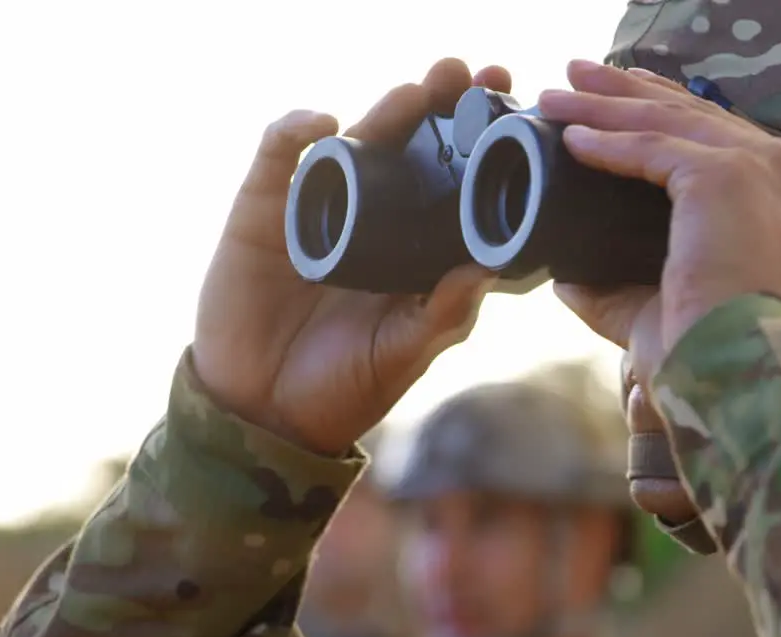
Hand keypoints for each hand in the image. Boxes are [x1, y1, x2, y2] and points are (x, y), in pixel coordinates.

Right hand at [193, 58, 510, 454]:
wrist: (265, 415)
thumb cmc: (346, 385)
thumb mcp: (406, 351)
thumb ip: (443, 312)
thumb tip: (487, 268)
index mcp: (416, 246)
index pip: (455, 178)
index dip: (484, 141)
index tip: (517, 109)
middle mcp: (373, 216)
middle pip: (412, 144)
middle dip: (445, 104)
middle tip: (477, 76)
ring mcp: (318, 208)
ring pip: (356, 141)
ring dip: (388, 110)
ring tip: (420, 92)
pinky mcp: (263, 212)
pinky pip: (279, 158)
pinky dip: (297, 132)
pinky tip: (323, 123)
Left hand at [542, 60, 780, 374]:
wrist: (754, 381)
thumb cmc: (727, 359)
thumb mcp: (675, 312)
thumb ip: (623, 291)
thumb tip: (570, 279)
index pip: (723, 140)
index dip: (666, 117)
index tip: (620, 106)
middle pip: (695, 117)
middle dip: (630, 95)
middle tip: (578, 78)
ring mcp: (764, 168)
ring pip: (669, 122)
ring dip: (606, 105)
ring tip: (558, 95)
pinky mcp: (728, 176)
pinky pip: (652, 147)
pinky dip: (606, 139)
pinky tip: (570, 137)